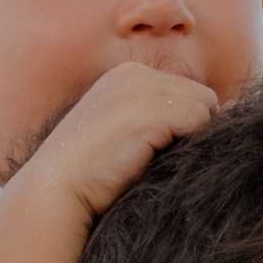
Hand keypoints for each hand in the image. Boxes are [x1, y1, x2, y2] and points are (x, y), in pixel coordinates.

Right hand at [22, 63, 217, 226]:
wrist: (56, 189)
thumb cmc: (88, 177)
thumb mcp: (120, 134)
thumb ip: (153, 121)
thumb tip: (206, 129)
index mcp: (125, 76)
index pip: (184, 91)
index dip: (184, 124)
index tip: (161, 153)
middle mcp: (135, 73)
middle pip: (201, 96)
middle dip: (193, 128)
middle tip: (166, 160)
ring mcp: (143, 88)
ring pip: (206, 107)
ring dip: (193, 137)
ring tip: (161, 162)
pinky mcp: (152, 109)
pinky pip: (202, 120)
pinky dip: (191, 145)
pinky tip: (161, 163)